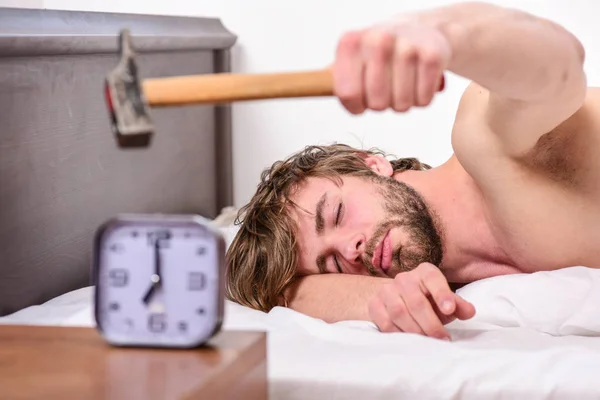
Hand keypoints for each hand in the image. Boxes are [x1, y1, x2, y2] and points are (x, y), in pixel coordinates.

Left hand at [333, 19, 450, 113]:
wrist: (421, 30)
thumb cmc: (380, 53)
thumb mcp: (352, 59)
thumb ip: (331, 77)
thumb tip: (307, 86)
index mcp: (351, 42)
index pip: (347, 94)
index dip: (355, 106)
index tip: (361, 101)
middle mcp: (377, 39)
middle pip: (376, 104)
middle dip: (382, 104)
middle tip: (387, 88)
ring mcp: (406, 46)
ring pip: (401, 105)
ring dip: (403, 102)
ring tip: (403, 82)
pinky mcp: (432, 55)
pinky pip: (423, 99)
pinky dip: (422, 97)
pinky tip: (419, 80)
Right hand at [367, 263, 474, 339]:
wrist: (398, 299)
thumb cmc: (428, 301)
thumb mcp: (445, 302)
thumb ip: (459, 306)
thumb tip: (469, 311)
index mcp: (425, 272)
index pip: (433, 278)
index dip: (442, 293)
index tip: (450, 310)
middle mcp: (404, 278)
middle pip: (416, 302)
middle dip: (431, 324)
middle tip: (442, 339)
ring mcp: (386, 290)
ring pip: (399, 312)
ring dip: (415, 331)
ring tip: (427, 342)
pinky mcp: (374, 304)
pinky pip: (385, 322)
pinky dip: (399, 334)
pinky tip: (410, 341)